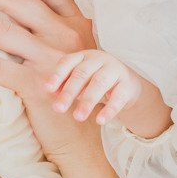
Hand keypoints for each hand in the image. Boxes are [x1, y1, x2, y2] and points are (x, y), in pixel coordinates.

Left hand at [0, 0, 106, 167]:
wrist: (89, 139)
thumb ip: (53, 29)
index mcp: (76, 23)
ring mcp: (52, 59)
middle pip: (16, 2)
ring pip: (0, 31)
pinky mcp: (37, 84)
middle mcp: (66, 35)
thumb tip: (16, 6)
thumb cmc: (77, 94)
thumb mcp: (74, 55)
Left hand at [49, 50, 168, 138]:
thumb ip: (65, 85)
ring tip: (78, 117)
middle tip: (58, 109)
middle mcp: (99, 59)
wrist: (127, 84)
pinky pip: (118, 97)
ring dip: (87, 101)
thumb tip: (50, 91)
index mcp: (83, 56)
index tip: (47, 89)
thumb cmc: (95, 81)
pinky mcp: (128, 85)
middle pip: (82, 74)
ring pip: (99, 84)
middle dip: (69, 92)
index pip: (67, 62)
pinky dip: (109, 110)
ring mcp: (115, 70)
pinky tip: (100, 121)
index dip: (57, 75)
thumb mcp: (80, 82)